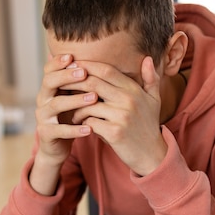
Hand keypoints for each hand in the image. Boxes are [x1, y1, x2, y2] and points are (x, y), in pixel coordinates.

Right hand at [29, 53, 97, 194]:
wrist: (57, 147)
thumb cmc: (70, 118)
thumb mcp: (74, 99)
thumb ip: (80, 83)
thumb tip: (99, 61)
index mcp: (49, 89)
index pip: (49, 70)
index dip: (58, 62)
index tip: (73, 55)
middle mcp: (43, 100)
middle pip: (49, 82)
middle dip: (67, 76)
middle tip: (84, 72)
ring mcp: (43, 117)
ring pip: (56, 105)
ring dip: (75, 100)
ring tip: (94, 98)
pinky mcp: (46, 134)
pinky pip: (60, 130)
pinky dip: (75, 129)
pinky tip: (89, 128)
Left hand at [70, 56, 167, 175]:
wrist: (153, 155)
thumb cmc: (149, 126)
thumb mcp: (154, 100)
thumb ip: (151, 79)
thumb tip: (148, 59)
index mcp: (134, 90)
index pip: (106, 70)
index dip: (87, 65)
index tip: (72, 65)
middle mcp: (128, 100)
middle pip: (93, 83)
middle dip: (73, 82)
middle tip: (60, 83)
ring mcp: (122, 117)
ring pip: (88, 104)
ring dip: (75, 108)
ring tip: (72, 113)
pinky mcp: (115, 133)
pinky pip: (90, 122)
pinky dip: (82, 123)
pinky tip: (81, 126)